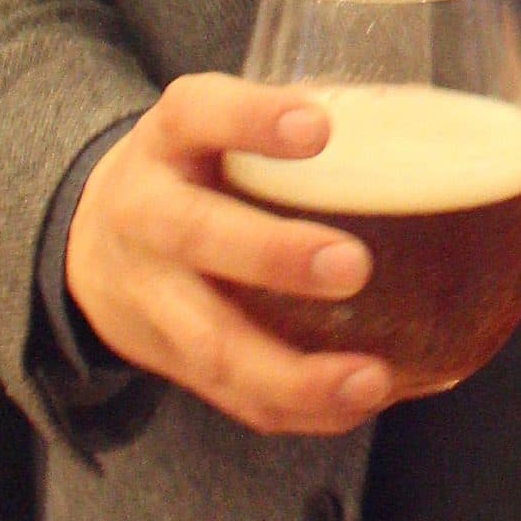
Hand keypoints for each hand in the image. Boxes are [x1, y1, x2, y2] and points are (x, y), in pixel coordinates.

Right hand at [65, 76, 390, 436]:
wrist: (88, 241)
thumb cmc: (195, 166)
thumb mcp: (219, 119)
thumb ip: (297, 116)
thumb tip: (432, 111)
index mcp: (171, 137)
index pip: (200, 112)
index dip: (253, 119)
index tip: (318, 126)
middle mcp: (146, 213)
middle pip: (197, 235)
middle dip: (273, 255)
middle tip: (353, 266)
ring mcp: (148, 295)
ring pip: (210, 343)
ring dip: (292, 372)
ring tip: (370, 380)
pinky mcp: (164, 359)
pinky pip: (227, 396)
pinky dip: (294, 410)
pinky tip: (354, 405)